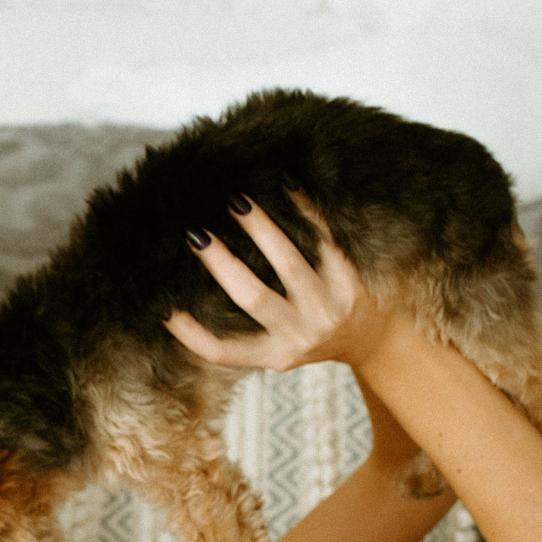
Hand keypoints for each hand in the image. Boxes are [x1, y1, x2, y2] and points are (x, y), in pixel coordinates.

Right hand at [164, 197, 392, 371]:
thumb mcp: (283, 348)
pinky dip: (305, 211)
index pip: (225, 353)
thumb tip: (186, 298)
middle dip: (221, 263)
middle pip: (253, 298)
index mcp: (276, 356)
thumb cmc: (316, 336)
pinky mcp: (352, 283)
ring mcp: (329, 309)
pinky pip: (324, 240)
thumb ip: (247, 332)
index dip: (192, 336)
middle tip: (195, 233)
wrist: (377, 339)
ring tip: (236, 201)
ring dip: (260, 229)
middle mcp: (302, 336)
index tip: (164, 310)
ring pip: (289, 264)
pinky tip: (287, 185)